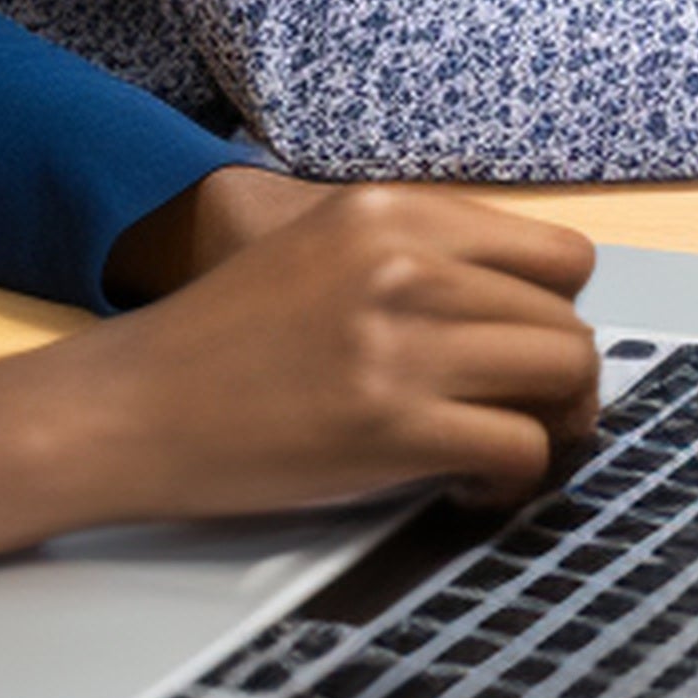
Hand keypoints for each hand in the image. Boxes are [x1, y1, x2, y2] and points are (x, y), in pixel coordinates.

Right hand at [0, 183, 604, 576]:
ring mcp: (400, 340)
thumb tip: (538, 315)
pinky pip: (522, 448)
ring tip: (503, 452)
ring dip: (554, 426)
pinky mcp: (390, 422)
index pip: (560, 254)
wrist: (128, 407)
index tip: (527, 356)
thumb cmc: (226, 343)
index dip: (555, 316)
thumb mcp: (328, 254)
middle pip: (569, 319)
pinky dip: (516, 480)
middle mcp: (407, 262)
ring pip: (566, 376)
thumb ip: (425, 262)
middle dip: (563, 381)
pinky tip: (469, 487)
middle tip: (530, 420)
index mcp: (393, 210)